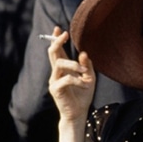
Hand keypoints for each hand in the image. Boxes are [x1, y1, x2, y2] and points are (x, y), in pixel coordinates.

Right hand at [47, 27, 94, 141]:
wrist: (79, 113)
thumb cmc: (83, 95)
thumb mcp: (89, 78)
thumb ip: (87, 66)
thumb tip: (84, 53)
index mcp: (64, 69)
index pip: (58, 51)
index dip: (56, 39)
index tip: (58, 28)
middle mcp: (56, 72)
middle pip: (53, 53)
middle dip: (57, 42)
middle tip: (65, 34)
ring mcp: (54, 80)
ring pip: (59, 64)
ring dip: (74, 65)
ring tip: (85, 72)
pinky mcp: (56, 89)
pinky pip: (66, 79)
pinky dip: (78, 80)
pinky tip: (86, 85)